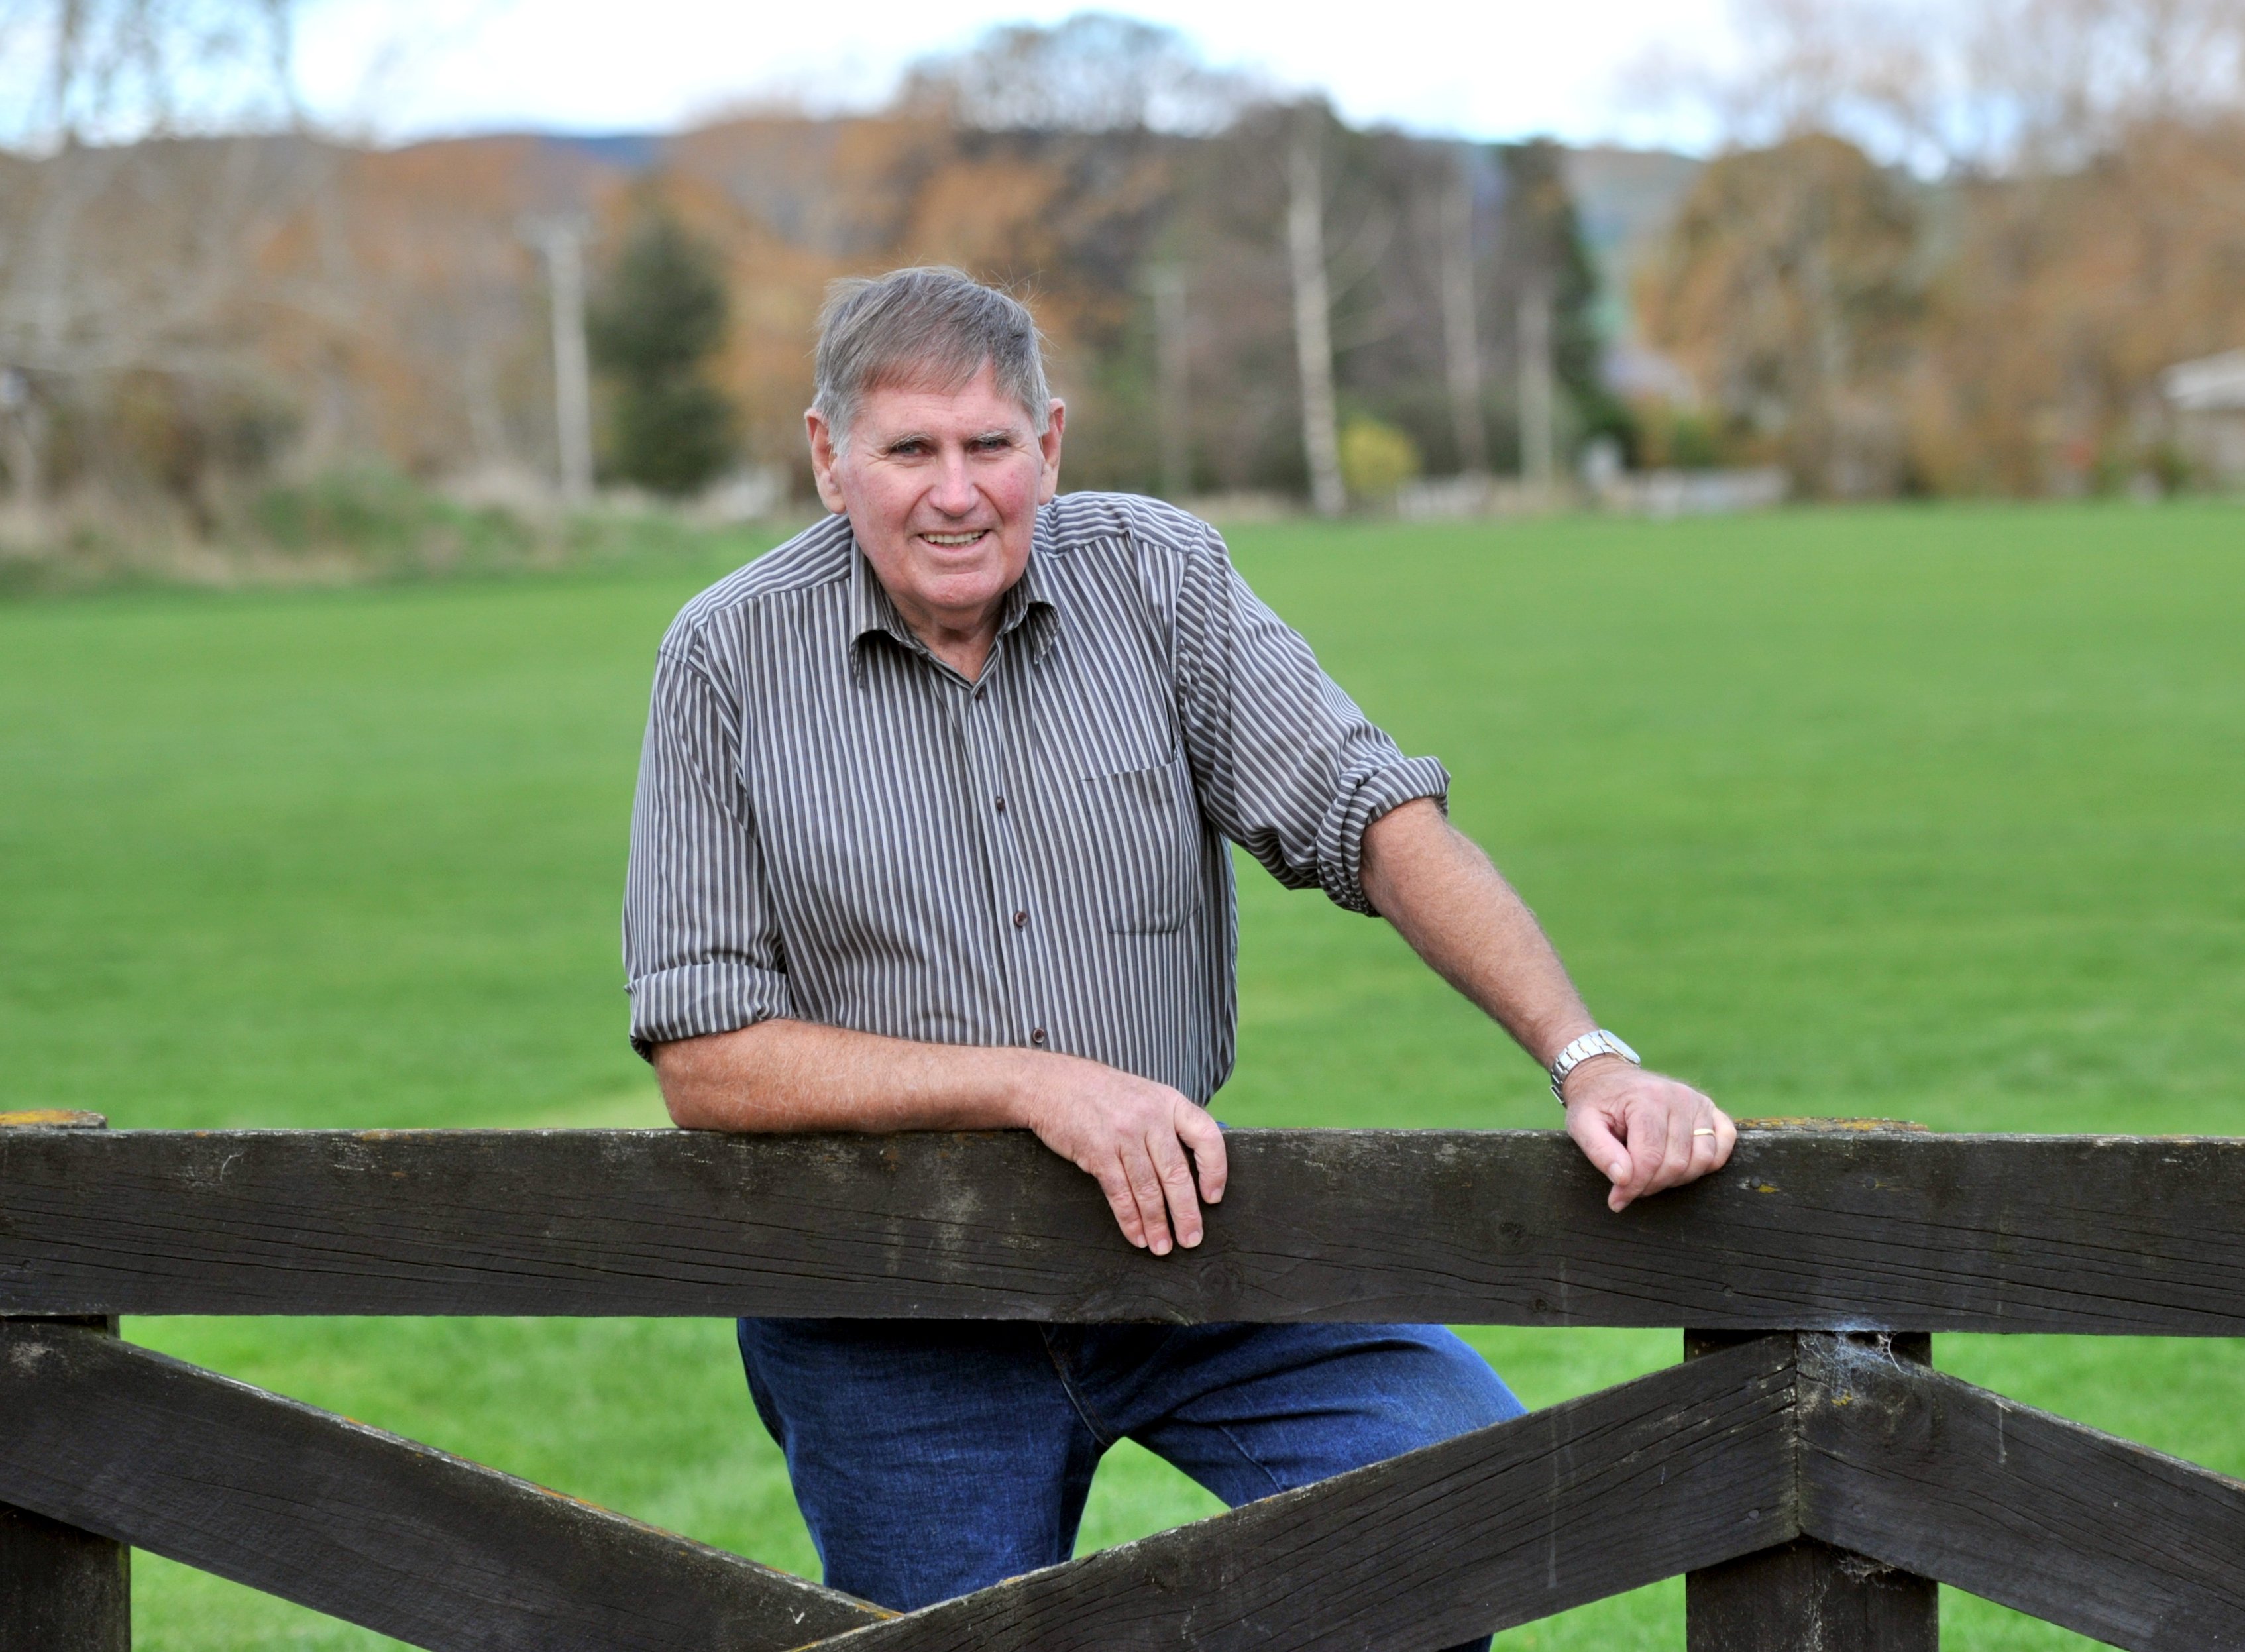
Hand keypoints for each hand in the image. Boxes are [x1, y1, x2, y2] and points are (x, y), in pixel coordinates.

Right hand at [1020, 1057, 1226, 1254]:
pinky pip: (1119, 1192)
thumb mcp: (1144, 1095)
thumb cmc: (1101, 1092)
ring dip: (1157, 1223)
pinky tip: (1137, 1236)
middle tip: (1192, 1239)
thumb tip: (1192, 1167)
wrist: (1053, 1083)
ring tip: (1163, 1247)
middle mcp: (1150, 1117)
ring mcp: (1123, 1134)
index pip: (1206, 1136)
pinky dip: (1130, 1219)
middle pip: (1176, 1172)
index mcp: (1169, 1102)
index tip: (1213, 1198)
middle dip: (1186, 1212)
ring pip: (1148, 1188)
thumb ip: (1168, 1124)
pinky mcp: (1097, 1152)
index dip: (1215, 1170)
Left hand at [1562, 1058, 1735, 1211]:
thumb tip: (1624, 1180)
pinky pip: (1725, 1142)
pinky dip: (1709, 1161)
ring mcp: (1698, 1102)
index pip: (1650, 1157)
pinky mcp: (1710, 1108)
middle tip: (1631, 1187)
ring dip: (1677, 1178)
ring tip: (1652, 1175)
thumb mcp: (1582, 1124)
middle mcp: (1678, 1097)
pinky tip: (1683, 1165)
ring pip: (1702, 1159)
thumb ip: (1599, 1152)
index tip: (1617, 1200)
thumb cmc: (1595, 1103)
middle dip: (1652, 1185)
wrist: (1607, 1077)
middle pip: (1677, 1163)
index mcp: (1646, 1099)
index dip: (1634, 1186)